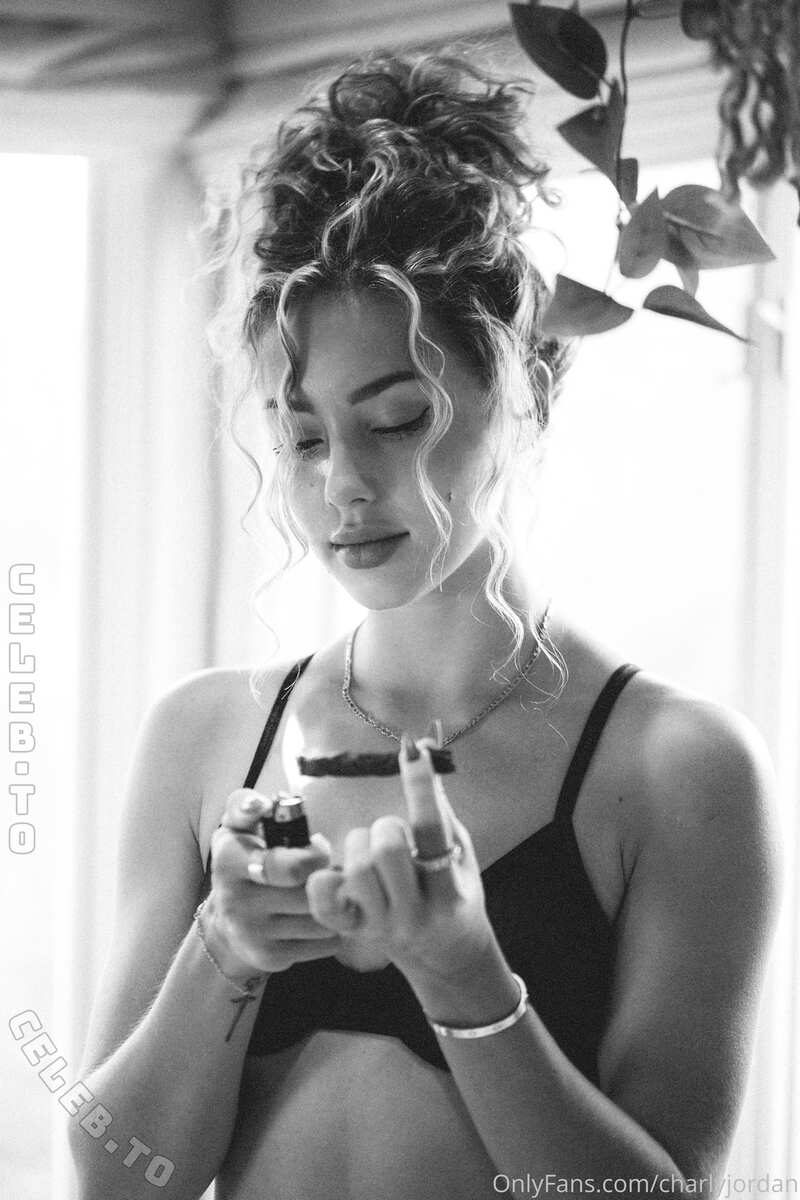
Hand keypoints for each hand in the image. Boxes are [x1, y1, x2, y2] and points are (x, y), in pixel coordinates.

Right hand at [203, 788, 342, 978]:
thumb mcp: (236, 829)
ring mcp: (252, 933)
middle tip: (331, 873)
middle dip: (327, 881)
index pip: (286, 865)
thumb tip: (260, 804)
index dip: (315, 856)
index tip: (319, 850)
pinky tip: (322, 916)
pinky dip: (333, 929)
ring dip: (334, 905)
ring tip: (329, 893)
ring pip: (320, 920)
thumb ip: (245, 806)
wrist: (226, 922)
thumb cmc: (244, 862)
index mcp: (229, 860)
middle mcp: (236, 900)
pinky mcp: (270, 958)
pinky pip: (323, 943)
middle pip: (309, 894)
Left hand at [305, 737, 497, 982]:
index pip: (432, 831)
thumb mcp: (462, 853)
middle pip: (387, 847)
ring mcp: (381, 926)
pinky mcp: (352, 931)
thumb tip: (424, 746)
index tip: (413, 751)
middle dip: (387, 827)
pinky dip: (325, 878)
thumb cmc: (457, 896)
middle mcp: (414, 913)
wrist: (446, 959)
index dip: (421, 786)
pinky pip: (325, 899)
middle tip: (393, 835)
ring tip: (372, 854)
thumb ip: (439, 805)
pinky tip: (339, 871)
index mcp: (448, 893)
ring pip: (357, 866)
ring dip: (361, 846)